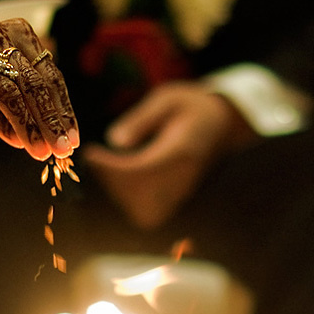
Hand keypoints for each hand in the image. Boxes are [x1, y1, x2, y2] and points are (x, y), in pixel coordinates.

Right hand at [0, 18, 78, 160]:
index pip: (49, 74)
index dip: (64, 108)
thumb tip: (58, 132)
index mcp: (19, 32)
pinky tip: (15, 141)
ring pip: (9, 92)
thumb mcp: (6, 67)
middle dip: (50, 121)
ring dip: (28, 126)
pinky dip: (1, 123)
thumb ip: (30, 91)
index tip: (73, 138)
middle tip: (61, 149)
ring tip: (39, 151)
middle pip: (33, 84)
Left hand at [83, 82, 256, 228]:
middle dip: (111, 184)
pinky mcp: (176, 202)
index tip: (90, 153)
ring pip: (143, 213)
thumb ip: (142, 119)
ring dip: (117, 194)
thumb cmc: (191, 107)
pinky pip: (147, 215)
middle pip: (141, 199)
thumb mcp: (168, 99)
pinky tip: (115, 178)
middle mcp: (184, 177)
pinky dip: (125, 201)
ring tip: (104, 167)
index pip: (143, 170)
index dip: (112, 168)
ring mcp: (181, 193)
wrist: (223, 126)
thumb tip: (115, 141)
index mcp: (183, 150)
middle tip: (95, 159)